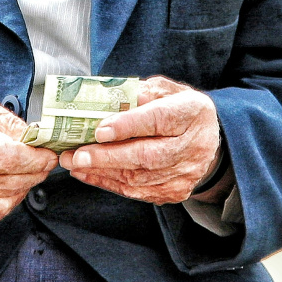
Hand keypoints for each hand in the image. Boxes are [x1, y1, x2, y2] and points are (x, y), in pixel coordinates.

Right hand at [0, 90, 57, 225]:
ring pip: (2, 204)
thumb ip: (8, 123)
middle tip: (43, 163)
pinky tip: (5, 186)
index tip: (49, 154)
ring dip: (22, 190)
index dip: (37, 159)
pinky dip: (4, 203)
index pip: (10, 158)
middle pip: (9, 182)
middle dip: (35, 173)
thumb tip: (37, 139)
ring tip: (24, 173)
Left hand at [59, 76, 222, 204]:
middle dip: (107, 157)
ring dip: (102, 171)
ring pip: (139, 178)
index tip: (100, 130)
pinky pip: (137, 191)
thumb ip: (141, 92)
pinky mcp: (175, 191)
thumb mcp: (166, 90)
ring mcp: (185, 173)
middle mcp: (193, 146)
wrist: (207, 139)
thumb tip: (108, 99)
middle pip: (148, 155)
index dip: (128, 125)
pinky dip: (109, 182)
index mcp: (191, 112)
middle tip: (76, 154)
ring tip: (73, 162)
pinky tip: (88, 173)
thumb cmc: (177, 109)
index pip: (160, 119)